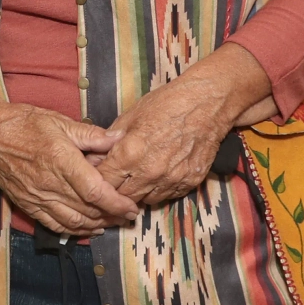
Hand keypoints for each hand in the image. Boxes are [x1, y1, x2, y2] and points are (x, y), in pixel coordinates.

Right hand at [0, 83, 137, 235]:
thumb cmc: (22, 124)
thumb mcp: (59, 122)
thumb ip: (92, 135)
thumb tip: (120, 138)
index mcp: (61, 161)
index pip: (95, 191)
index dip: (116, 203)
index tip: (132, 207)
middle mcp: (50, 184)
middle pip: (88, 210)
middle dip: (113, 216)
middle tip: (129, 215)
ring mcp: (37, 197)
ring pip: (74, 222)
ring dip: (97, 226)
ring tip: (113, 222)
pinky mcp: (28, 204)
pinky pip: (54, 224)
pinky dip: (74, 230)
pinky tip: (88, 228)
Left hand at [102, 43, 272, 207]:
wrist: (207, 104)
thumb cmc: (167, 104)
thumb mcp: (131, 115)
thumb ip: (111, 140)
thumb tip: (97, 155)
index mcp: (130, 153)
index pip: (103, 181)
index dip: (97, 179)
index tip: (96, 176)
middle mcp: (149, 172)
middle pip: (121, 197)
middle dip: (114, 191)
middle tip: (114, 182)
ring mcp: (171, 181)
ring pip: (144, 201)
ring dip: (136, 193)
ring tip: (135, 180)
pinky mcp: (189, 184)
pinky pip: (166, 197)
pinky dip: (158, 190)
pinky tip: (157, 177)